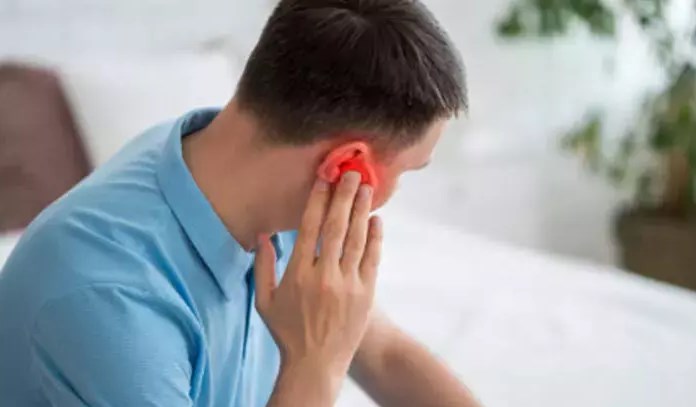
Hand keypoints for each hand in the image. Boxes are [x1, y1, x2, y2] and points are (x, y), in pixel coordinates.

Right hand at [254, 171, 382, 382]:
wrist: (316, 364)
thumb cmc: (288, 332)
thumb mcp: (265, 301)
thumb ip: (263, 267)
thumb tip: (263, 236)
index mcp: (298, 274)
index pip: (309, 228)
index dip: (318, 200)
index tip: (324, 179)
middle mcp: (324, 275)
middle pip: (335, 226)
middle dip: (344, 196)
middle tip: (352, 172)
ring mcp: (348, 284)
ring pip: (356, 238)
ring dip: (361, 210)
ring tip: (366, 187)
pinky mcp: (366, 293)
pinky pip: (372, 258)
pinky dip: (375, 237)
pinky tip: (376, 219)